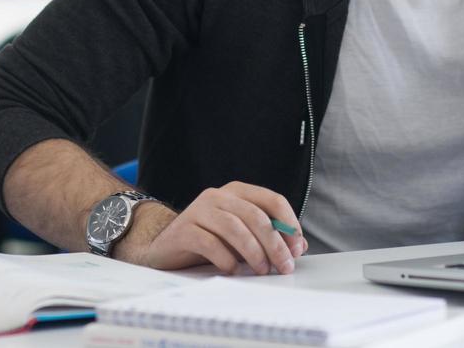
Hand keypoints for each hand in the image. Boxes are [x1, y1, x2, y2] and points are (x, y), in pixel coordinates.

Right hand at [117, 182, 306, 274]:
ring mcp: (199, 210)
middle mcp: (218, 196)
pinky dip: (226, 260)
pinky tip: (232, 270)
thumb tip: (298, 246)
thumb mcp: (241, 237)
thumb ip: (268, 238)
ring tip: (261, 270)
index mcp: (237, 193)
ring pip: (235, 228)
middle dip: (274, 243)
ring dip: (253, 252)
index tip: (296, 248)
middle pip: (256, 216)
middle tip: (284, 266)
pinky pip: (211, 243)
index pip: (272, 200)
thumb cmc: (208, 240)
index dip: (289, 224)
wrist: (164, 246)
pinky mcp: (184, 229)